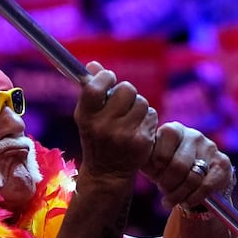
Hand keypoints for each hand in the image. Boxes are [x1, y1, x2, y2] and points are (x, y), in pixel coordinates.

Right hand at [74, 62, 157, 184]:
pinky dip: (147, 119)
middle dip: (127, 93)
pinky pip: (152, 115)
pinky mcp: (142, 141)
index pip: (95, 87)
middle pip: (127, 89)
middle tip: (122, 103)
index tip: (108, 80)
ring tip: (129, 119)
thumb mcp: (88, 116)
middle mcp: (103, 125)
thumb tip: (93, 65)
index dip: (105, 77)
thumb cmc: (96, 137)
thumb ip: (92, 90)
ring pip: (142, 102)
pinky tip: (138, 130)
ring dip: (138, 107)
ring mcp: (124, 134)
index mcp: (85, 116)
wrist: (108, 173)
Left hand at [144, 121, 231, 210]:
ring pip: (193, 177)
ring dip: (179, 195)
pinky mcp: (223, 163)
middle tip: (164, 192)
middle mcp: (193, 135)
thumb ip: (145, 160)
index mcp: (173, 130)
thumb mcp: (153, 163)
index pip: (162, 148)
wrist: (197, 180)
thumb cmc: (167, 169)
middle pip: (178, 166)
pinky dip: (194, 198)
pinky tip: (187, 202)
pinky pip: (207, 185)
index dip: (157, 166)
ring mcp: (210, 147)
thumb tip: (137, 161)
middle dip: (168, 184)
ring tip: (170, 201)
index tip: (155, 175)